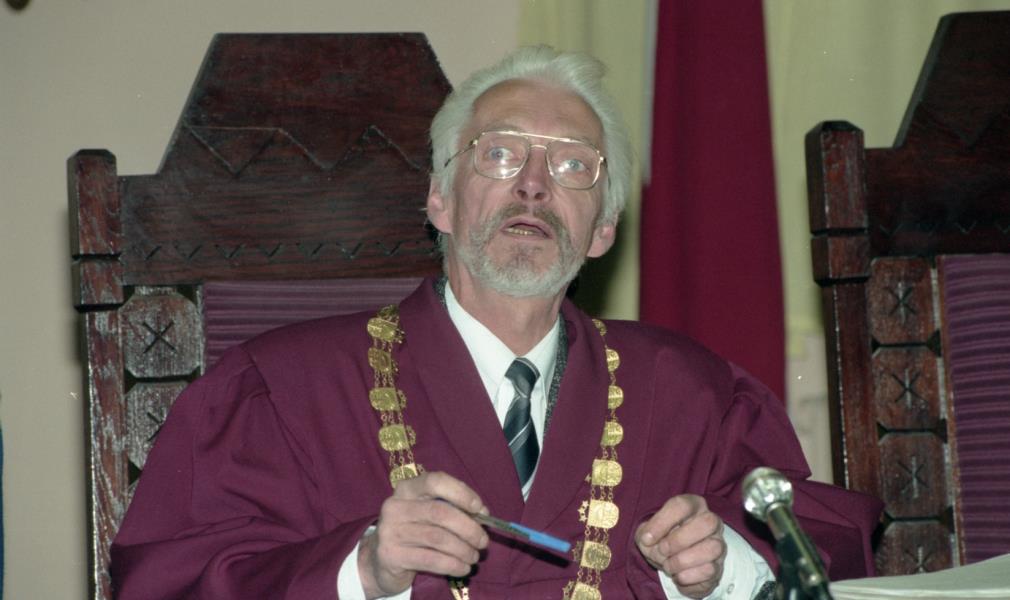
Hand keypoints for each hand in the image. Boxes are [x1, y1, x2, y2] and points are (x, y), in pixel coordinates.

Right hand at [357, 471, 488, 598]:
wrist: (380, 560)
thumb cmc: (413, 531)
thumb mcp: (428, 514)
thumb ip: (453, 508)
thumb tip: (482, 513)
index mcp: (407, 489)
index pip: (435, 481)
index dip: (461, 492)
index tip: (480, 508)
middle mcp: (395, 506)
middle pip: (440, 512)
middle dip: (468, 528)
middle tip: (483, 541)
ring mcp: (390, 531)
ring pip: (438, 538)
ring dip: (463, 549)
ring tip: (474, 556)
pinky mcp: (391, 555)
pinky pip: (431, 560)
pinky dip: (452, 565)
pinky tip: (463, 568)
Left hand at [635, 494, 726, 598]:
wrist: (671, 563)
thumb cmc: (660, 540)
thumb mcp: (647, 534)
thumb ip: (646, 533)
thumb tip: (649, 540)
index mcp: (692, 506)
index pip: (682, 505)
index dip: (662, 522)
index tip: (647, 538)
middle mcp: (710, 522)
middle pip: (708, 522)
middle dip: (679, 540)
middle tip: (662, 551)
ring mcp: (718, 544)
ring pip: (713, 548)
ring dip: (683, 561)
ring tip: (668, 566)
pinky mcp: (719, 567)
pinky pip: (710, 571)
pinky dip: (688, 576)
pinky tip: (677, 576)